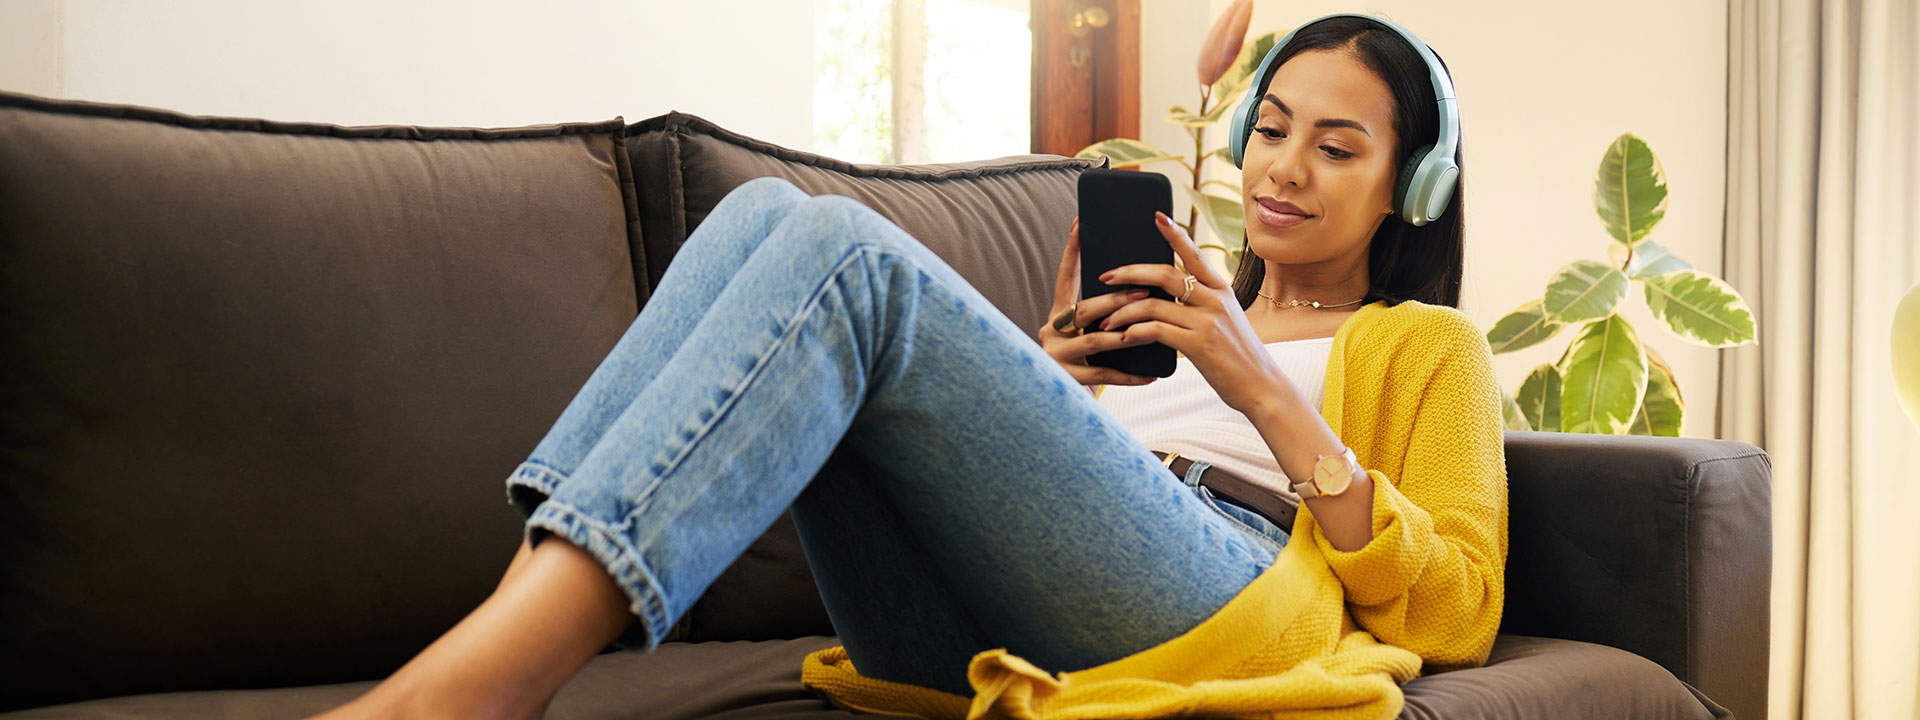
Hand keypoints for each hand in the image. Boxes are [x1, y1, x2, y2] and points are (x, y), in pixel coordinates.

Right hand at [1037, 218, 1160, 386]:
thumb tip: (1136, 279)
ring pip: (1095, 341)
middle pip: (1083, 310)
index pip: (1065, 276)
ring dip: (1125, 333)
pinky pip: (1103, 374)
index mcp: (1058, 314)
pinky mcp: (1066, 380)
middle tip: (1142, 292)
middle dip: (1114, 300)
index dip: (1072, 251)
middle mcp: (1052, 331)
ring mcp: (1057, 356)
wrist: (1060, 405)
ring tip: (1149, 330)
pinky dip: (1130, 374)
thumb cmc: (1084, 361)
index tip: (1080, 224)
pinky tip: (1152, 374)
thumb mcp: (1086, 331)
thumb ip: (1100, 311)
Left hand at [1093, 211, 1288, 414]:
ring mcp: (1207, 321)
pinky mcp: (1198, 345)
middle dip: (1129, 272)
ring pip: (1152, 304)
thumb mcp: (1227, 322)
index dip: (1174, 235)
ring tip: (1105, 322)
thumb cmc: (1239, 357)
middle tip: (1105, 276)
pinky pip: (1156, 330)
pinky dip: (1134, 333)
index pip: (1194, 254)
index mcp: (1222, 290)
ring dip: (1122, 312)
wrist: (1262, 387)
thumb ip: (1203, 307)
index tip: (1156, 217)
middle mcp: (1215, 300)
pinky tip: (1123, 339)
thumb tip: (1169, 301)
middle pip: (1164, 274)